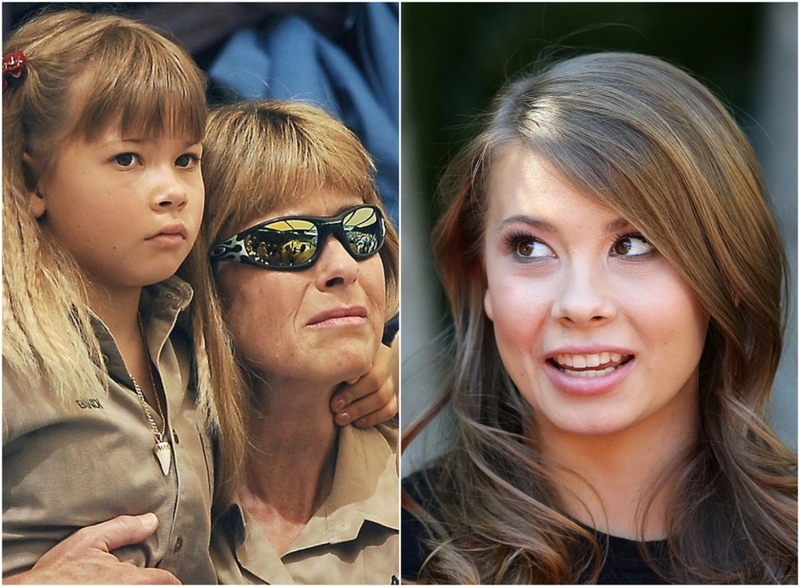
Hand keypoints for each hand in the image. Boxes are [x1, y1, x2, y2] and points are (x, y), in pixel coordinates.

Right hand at [4, 513, 180, 584]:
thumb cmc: (58, 574)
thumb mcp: (89, 541)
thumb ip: (124, 529)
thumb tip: (151, 521)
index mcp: (131, 581)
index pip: (167, 581)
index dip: (167, 577)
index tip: (164, 577)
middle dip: (150, 584)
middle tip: (144, 579)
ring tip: (121, 583)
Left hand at [331, 336, 398, 427]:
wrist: (338, 376)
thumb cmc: (333, 366)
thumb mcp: (335, 359)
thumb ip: (340, 363)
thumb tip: (345, 374)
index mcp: (370, 348)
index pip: (367, 360)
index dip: (355, 372)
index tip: (338, 383)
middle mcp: (384, 361)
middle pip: (375, 380)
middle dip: (352, 395)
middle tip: (334, 406)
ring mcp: (390, 381)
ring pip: (382, 397)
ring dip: (359, 410)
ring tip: (340, 418)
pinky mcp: (393, 398)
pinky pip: (389, 410)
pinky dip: (373, 418)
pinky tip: (357, 422)